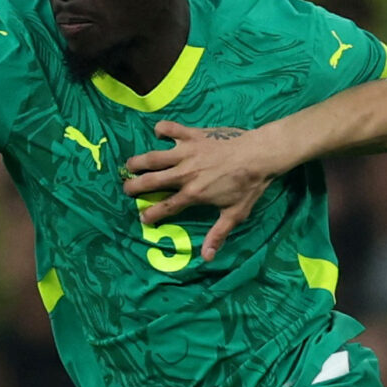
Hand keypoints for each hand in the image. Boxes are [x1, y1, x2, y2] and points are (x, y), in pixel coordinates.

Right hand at [122, 121, 284, 261]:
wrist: (259, 154)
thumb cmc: (248, 185)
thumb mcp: (235, 214)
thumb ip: (218, 235)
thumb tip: (207, 257)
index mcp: (192, 194)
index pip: (165, 207)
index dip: (150, 215)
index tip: (143, 218)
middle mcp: (184, 174)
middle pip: (151, 181)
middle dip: (134, 186)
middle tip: (126, 189)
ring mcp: (186, 152)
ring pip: (153, 156)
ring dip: (138, 161)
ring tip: (128, 165)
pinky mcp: (193, 135)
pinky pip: (171, 129)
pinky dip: (162, 129)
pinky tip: (158, 132)